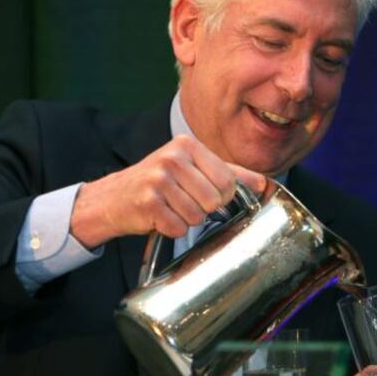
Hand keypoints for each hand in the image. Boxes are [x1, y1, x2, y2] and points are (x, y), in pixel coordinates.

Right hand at [69, 135, 266, 247]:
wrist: (112, 198)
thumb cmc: (158, 183)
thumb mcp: (194, 169)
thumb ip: (231, 174)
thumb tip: (264, 184)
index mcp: (188, 146)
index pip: (228, 181)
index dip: (223, 196)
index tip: (208, 194)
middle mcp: (172, 158)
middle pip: (214, 200)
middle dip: (203, 209)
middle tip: (184, 202)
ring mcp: (157, 179)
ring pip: (197, 216)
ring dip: (186, 220)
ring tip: (170, 208)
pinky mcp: (147, 202)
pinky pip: (178, 227)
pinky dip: (171, 229)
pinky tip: (159, 217)